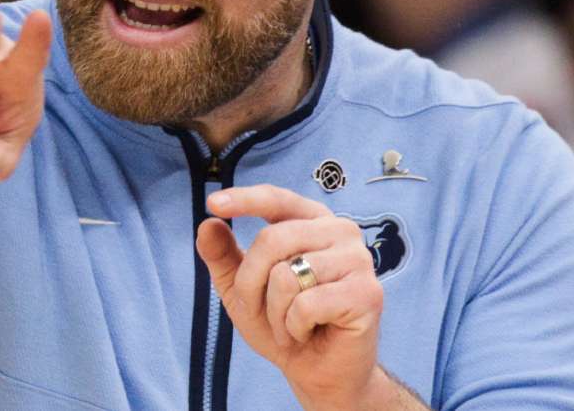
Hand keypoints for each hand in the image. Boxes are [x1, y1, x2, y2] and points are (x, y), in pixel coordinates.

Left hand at [196, 185, 401, 409]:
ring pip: (286, 276)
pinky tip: (309, 333)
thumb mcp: (243, 290)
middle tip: (260, 311)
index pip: (278, 200)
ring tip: (291, 325)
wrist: (319, 373)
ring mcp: (358, 260)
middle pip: (272, 240)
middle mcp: (341, 231)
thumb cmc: (284, 325)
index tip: (213, 204)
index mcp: (314, 221)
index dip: (246, 199)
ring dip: (275, 313)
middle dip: (251, 283)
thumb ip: (224, 257)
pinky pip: (306, 305)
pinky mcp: (366, 293)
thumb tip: (207, 225)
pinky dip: (294, 327)